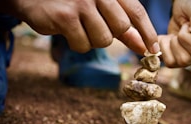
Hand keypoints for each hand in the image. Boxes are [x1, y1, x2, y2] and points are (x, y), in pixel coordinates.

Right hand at [1, 0, 158, 53]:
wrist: (37, 0)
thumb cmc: (73, 6)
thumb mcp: (102, 13)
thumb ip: (123, 29)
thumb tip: (142, 45)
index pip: (136, 12)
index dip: (147, 33)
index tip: (153, 50)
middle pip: (121, 28)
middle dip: (110, 35)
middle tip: (93, 27)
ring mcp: (82, 3)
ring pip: (103, 40)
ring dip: (92, 40)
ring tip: (79, 28)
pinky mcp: (66, 16)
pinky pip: (83, 45)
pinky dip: (77, 44)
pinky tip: (68, 32)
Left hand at [159, 0, 190, 66]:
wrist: (182, 11)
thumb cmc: (189, 6)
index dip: (184, 36)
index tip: (186, 25)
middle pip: (185, 59)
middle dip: (175, 42)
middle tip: (179, 31)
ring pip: (178, 62)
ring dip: (169, 47)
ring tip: (173, 36)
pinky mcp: (180, 61)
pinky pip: (170, 63)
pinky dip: (164, 51)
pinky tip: (168, 41)